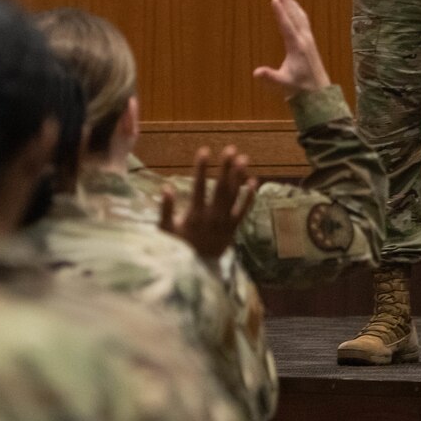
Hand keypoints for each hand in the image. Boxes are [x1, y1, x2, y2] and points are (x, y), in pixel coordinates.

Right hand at [161, 148, 256, 263]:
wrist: (195, 271)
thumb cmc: (177, 248)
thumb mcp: (166, 231)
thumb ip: (166, 210)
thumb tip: (166, 188)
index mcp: (195, 215)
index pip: (200, 186)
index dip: (202, 168)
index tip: (204, 151)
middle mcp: (213, 217)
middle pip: (221, 188)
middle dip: (226, 167)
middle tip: (230, 149)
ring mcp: (225, 223)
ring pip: (234, 196)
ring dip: (239, 177)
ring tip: (244, 159)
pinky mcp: (233, 229)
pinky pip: (244, 211)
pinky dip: (249, 198)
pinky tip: (254, 182)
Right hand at [254, 0, 330, 97]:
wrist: (319, 93)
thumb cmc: (300, 88)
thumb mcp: (284, 84)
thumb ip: (270, 78)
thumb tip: (257, 73)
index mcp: (297, 47)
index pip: (287, 26)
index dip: (280, 12)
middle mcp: (304, 39)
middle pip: (295, 15)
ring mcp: (308, 39)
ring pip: (300, 15)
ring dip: (292, 1)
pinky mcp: (309, 41)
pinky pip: (302, 20)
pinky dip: (296, 9)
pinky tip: (294, 5)